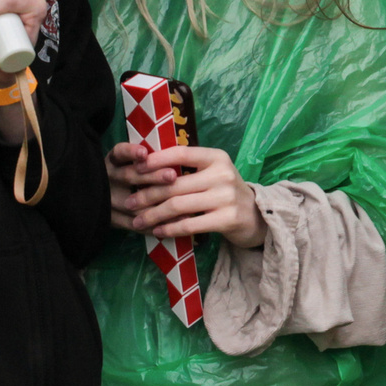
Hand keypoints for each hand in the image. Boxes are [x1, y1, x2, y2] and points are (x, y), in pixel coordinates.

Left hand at [107, 141, 262, 245]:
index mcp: (217, 157)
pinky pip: (190, 224)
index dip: (155, 160)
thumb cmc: (226, 193)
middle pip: (174, 184)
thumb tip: (147, 168)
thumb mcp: (213, 173)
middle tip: (128, 203)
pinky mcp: (227, 219)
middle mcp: (222, 173)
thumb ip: (188, 169)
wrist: (257, 217)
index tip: (135, 169)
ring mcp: (226, 197)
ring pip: (178, 205)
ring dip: (153, 214)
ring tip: (138, 221)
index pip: (181, 153)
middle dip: (147, 194)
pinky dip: (170, 229)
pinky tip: (158, 232)